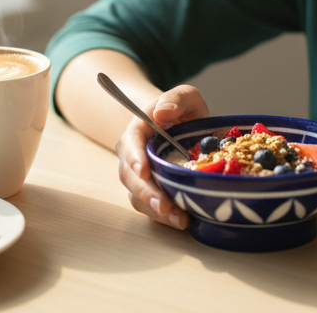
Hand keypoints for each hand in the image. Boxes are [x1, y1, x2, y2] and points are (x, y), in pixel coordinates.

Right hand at [115, 84, 208, 229]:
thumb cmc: (181, 110)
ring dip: (155, 210)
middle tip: (163, 206)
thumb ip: (176, 98)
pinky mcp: (150, 191)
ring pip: (138, 196)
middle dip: (146, 192)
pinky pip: (150, 206)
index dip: (135, 158)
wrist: (179, 125)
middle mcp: (132, 156)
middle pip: (130, 176)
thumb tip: (163, 111)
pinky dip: (163, 217)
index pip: (130, 144)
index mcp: (138, 131)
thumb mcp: (186, 96)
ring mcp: (139, 176)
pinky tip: (181, 221)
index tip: (144, 171)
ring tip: (178, 219)